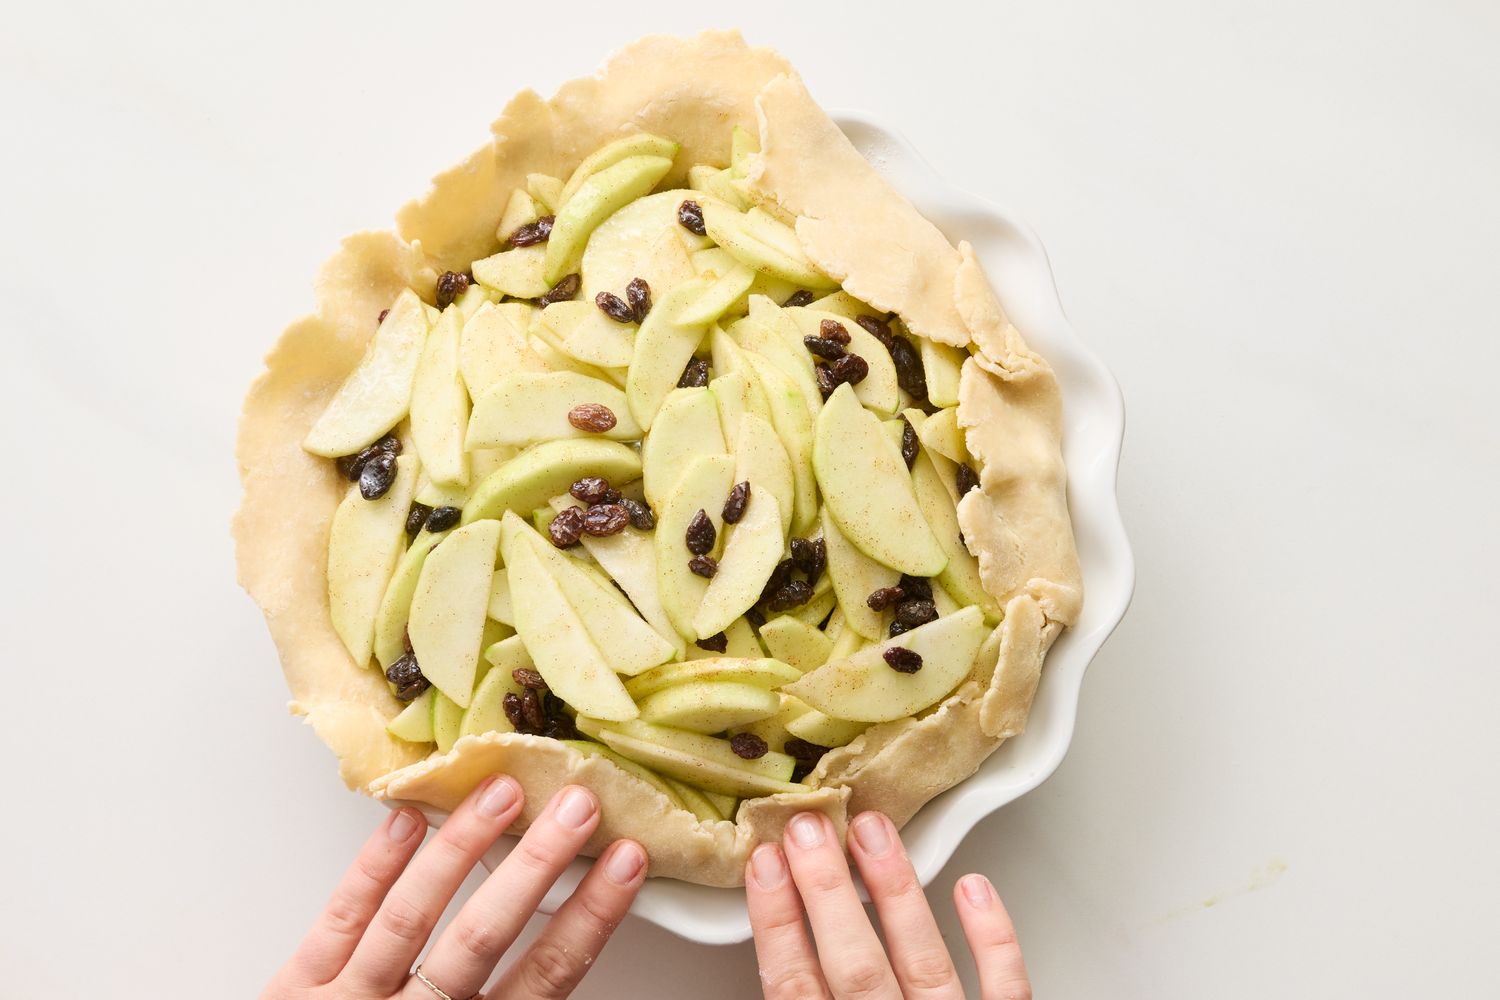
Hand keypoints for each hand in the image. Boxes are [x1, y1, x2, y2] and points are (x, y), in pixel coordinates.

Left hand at [264, 776, 645, 999]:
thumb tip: (567, 941)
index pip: (544, 978)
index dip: (588, 916)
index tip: (625, 861)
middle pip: (483, 938)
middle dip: (535, 866)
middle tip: (576, 806)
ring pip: (411, 918)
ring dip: (461, 849)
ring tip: (499, 792)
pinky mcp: (294, 990)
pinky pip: (339, 920)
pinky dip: (373, 868)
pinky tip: (408, 820)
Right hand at [747, 810, 1030, 999]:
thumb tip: (778, 943)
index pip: (794, 988)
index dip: (777, 923)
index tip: (764, 865)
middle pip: (854, 966)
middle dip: (827, 890)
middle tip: (809, 828)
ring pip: (923, 963)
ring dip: (895, 891)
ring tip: (875, 831)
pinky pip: (1006, 990)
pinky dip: (992, 940)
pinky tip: (972, 887)